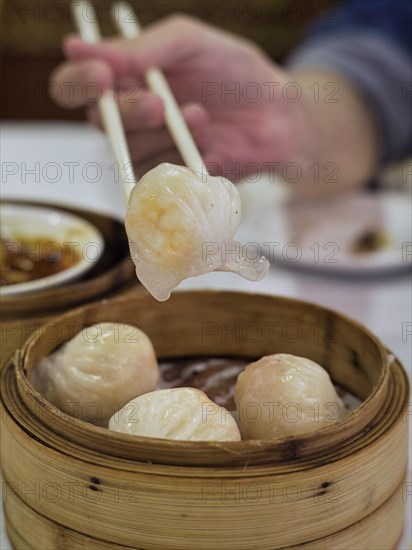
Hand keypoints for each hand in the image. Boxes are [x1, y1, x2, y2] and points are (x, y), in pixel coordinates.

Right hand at [50, 15, 306, 180]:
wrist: (278, 114)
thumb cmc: (234, 72)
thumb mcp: (190, 43)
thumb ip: (142, 47)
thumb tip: (75, 46)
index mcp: (126, 79)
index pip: (75, 85)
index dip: (77, 83)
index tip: (102, 76)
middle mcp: (130, 117)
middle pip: (99, 123)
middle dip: (128, 114)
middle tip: (159, 105)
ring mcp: (151, 149)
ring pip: (129, 152)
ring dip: (163, 135)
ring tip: (202, 117)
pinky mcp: (172, 176)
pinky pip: (159, 174)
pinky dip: (184, 155)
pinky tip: (210, 139)